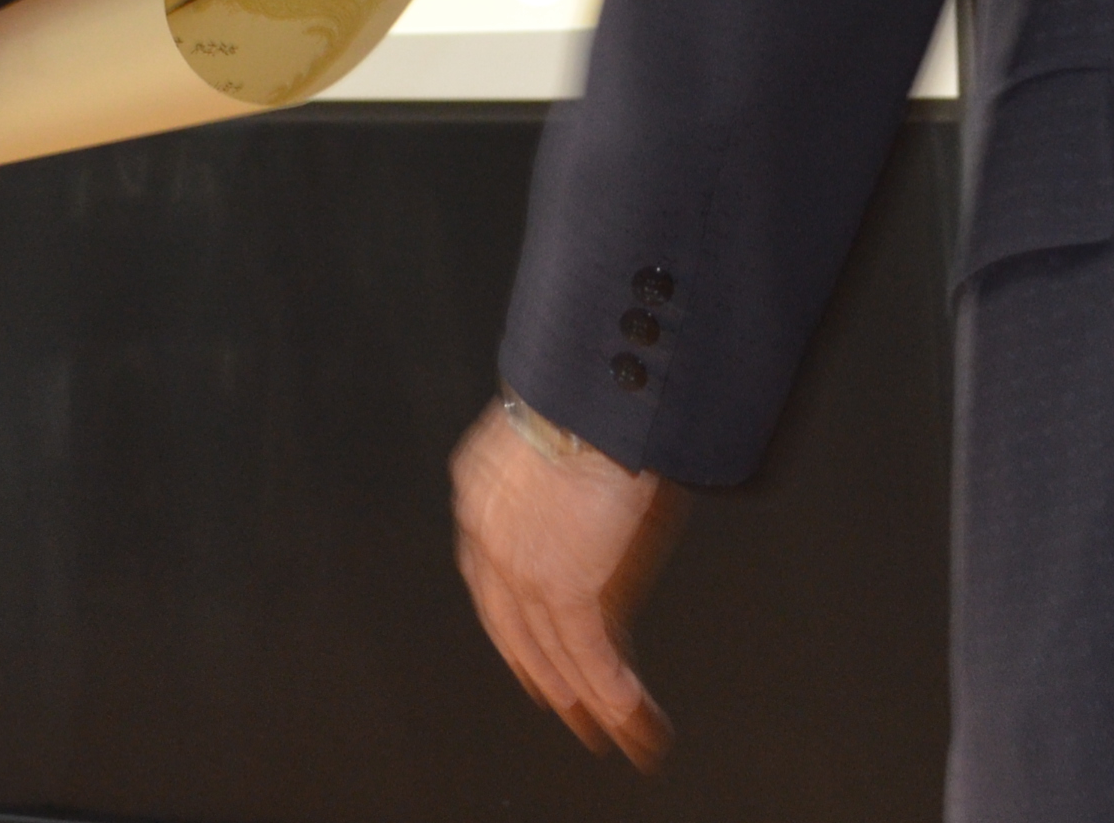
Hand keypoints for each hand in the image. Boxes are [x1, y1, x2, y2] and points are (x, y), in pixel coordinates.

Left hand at [452, 397, 683, 768]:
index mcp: (481, 492)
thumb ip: (558, 473)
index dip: (515, 628)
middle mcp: (487, 535)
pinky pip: (588, 653)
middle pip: (514, 628)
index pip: (491, 582)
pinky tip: (631, 719)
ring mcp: (522, 564)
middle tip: (570, 712)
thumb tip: (591, 494)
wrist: (598, 379)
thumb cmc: (591, 381)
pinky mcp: (563, 582)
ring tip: (617, 733)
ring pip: (554, 651)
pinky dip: (612, 691)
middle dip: (546, 676)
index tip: (534, 657)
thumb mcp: (560, 427)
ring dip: (590, 700)